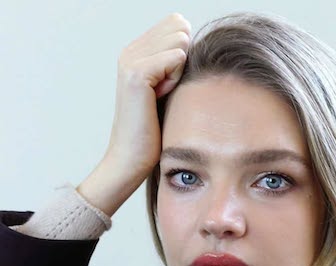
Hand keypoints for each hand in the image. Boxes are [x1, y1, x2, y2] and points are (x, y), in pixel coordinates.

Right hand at [78, 13, 190, 215]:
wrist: (133, 158)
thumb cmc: (155, 132)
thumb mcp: (169, 90)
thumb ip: (177, 63)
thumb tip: (192, 38)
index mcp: (136, 51)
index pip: (176, 23)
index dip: (185, 53)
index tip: (170, 86)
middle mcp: (130, 50)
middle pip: (179, 27)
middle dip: (184, 61)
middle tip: (167, 92)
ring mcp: (130, 59)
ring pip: (179, 42)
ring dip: (180, 72)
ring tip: (163, 96)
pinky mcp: (136, 72)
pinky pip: (176, 57)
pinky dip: (175, 79)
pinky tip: (160, 98)